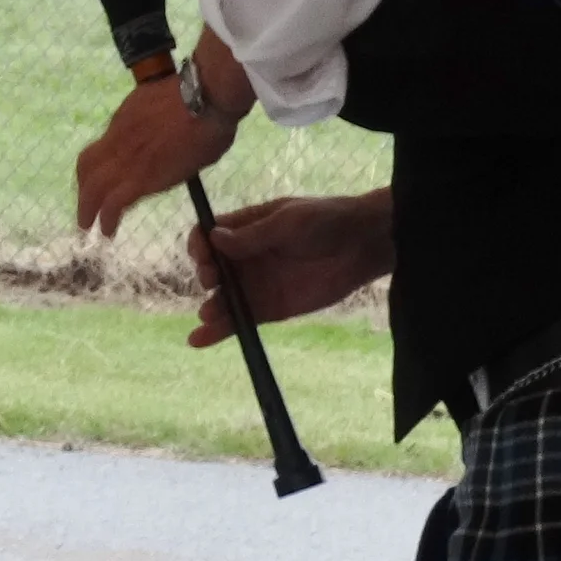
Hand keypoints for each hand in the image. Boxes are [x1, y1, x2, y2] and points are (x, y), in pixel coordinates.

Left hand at [75, 74, 234, 239]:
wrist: (206, 96)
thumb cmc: (205, 99)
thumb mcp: (173, 108)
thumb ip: (167, 127)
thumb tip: (180, 142)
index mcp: (127, 118)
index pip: (104, 145)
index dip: (100, 164)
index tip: (104, 178)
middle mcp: (119, 137)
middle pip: (87, 166)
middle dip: (84, 187)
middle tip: (86, 206)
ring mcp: (127, 158)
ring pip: (93, 186)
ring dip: (88, 208)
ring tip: (89, 225)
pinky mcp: (141, 178)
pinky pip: (114, 202)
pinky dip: (107, 218)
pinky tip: (107, 231)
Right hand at [186, 191, 393, 343]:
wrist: (362, 245)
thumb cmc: (325, 221)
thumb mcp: (288, 221)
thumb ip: (253, 235)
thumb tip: (213, 239)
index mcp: (245, 228)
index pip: (207, 236)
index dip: (200, 246)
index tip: (205, 255)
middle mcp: (245, 257)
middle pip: (211, 269)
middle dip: (206, 276)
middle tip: (215, 280)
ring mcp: (256, 285)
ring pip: (222, 299)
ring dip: (210, 308)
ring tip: (209, 314)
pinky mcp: (269, 309)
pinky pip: (239, 320)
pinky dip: (219, 331)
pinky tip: (199, 339)